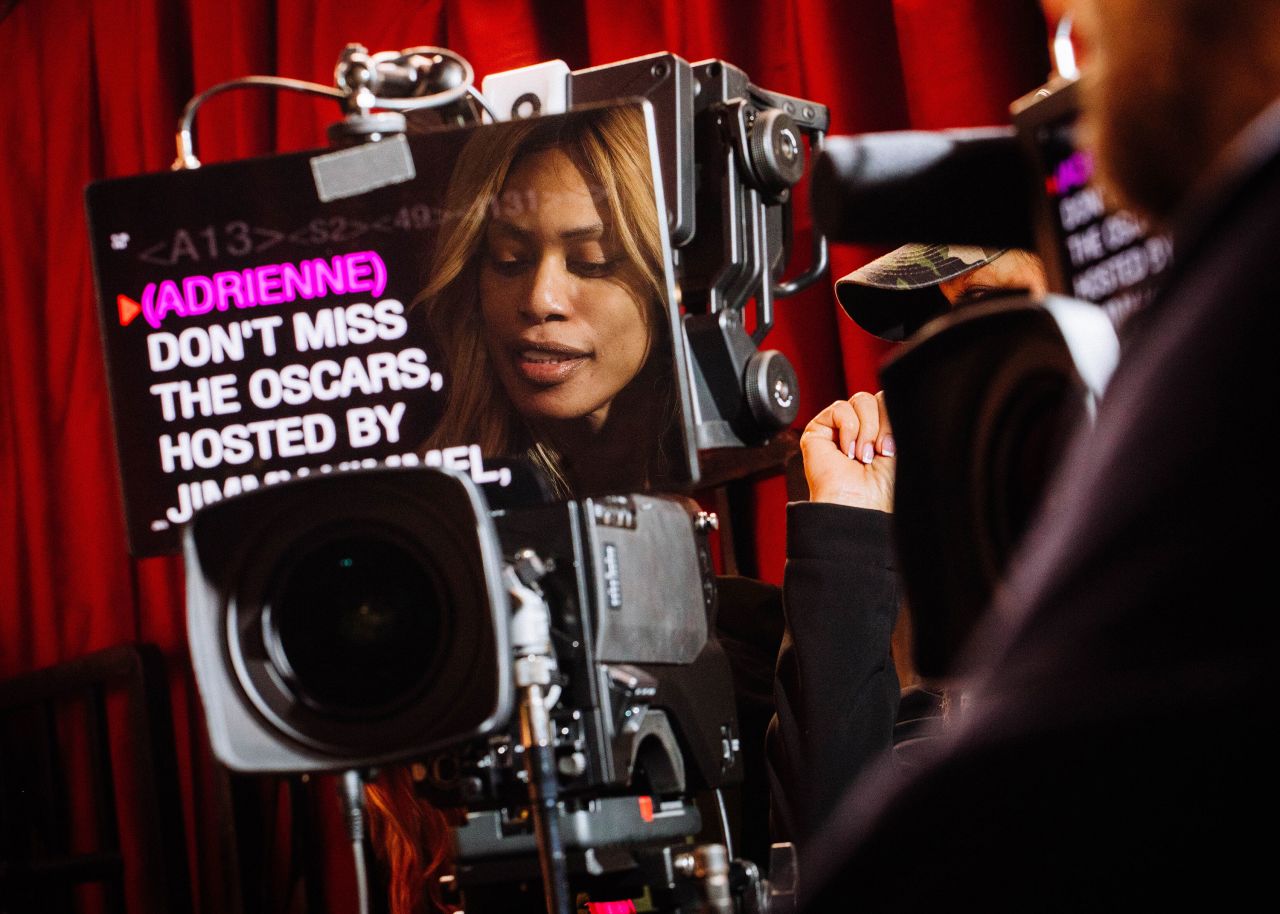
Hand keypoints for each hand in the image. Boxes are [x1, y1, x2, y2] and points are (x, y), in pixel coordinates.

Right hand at [800, 391, 895, 511]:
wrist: (860, 504)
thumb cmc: (883, 488)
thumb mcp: (903, 445)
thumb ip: (900, 417)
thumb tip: (898, 396)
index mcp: (881, 432)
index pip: (889, 402)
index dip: (893, 418)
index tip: (892, 449)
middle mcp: (861, 428)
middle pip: (876, 397)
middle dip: (882, 425)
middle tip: (879, 452)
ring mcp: (840, 428)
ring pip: (861, 399)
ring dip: (866, 429)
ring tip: (862, 455)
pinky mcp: (819, 429)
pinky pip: (840, 408)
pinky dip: (848, 428)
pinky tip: (847, 450)